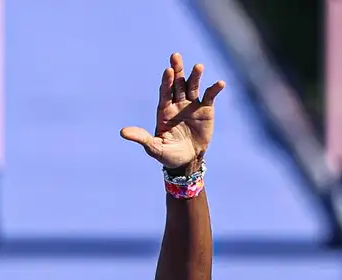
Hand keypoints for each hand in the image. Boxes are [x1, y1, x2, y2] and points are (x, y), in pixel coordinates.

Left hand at [120, 53, 225, 170]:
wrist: (187, 161)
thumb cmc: (167, 155)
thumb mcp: (154, 147)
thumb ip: (141, 138)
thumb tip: (122, 132)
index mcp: (164, 110)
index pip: (164, 92)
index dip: (166, 82)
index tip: (167, 71)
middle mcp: (177, 104)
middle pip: (177, 84)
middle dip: (177, 71)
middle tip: (175, 56)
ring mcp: (191, 105)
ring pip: (193, 86)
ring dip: (195, 76)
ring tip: (198, 66)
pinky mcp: (205, 109)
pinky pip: (209, 96)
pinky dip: (214, 89)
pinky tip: (220, 84)